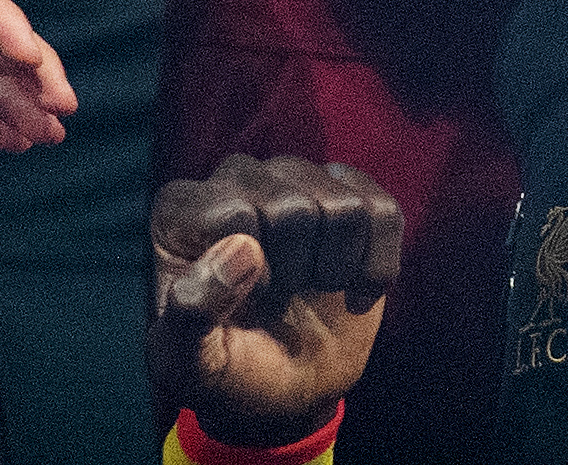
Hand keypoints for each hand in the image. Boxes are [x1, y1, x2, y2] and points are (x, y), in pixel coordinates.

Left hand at [148, 153, 404, 448]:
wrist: (284, 387)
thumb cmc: (224, 371)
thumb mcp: (188, 364)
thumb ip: (192, 311)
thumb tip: (243, 248)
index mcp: (182, 210)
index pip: (235, 214)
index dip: (252, 273)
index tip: (244, 304)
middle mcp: (237, 179)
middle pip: (294, 208)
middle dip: (296, 272)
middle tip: (280, 297)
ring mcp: (296, 179)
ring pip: (344, 206)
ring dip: (336, 268)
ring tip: (311, 289)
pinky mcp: (349, 191)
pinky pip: (384, 211)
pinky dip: (379, 266)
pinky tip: (353, 289)